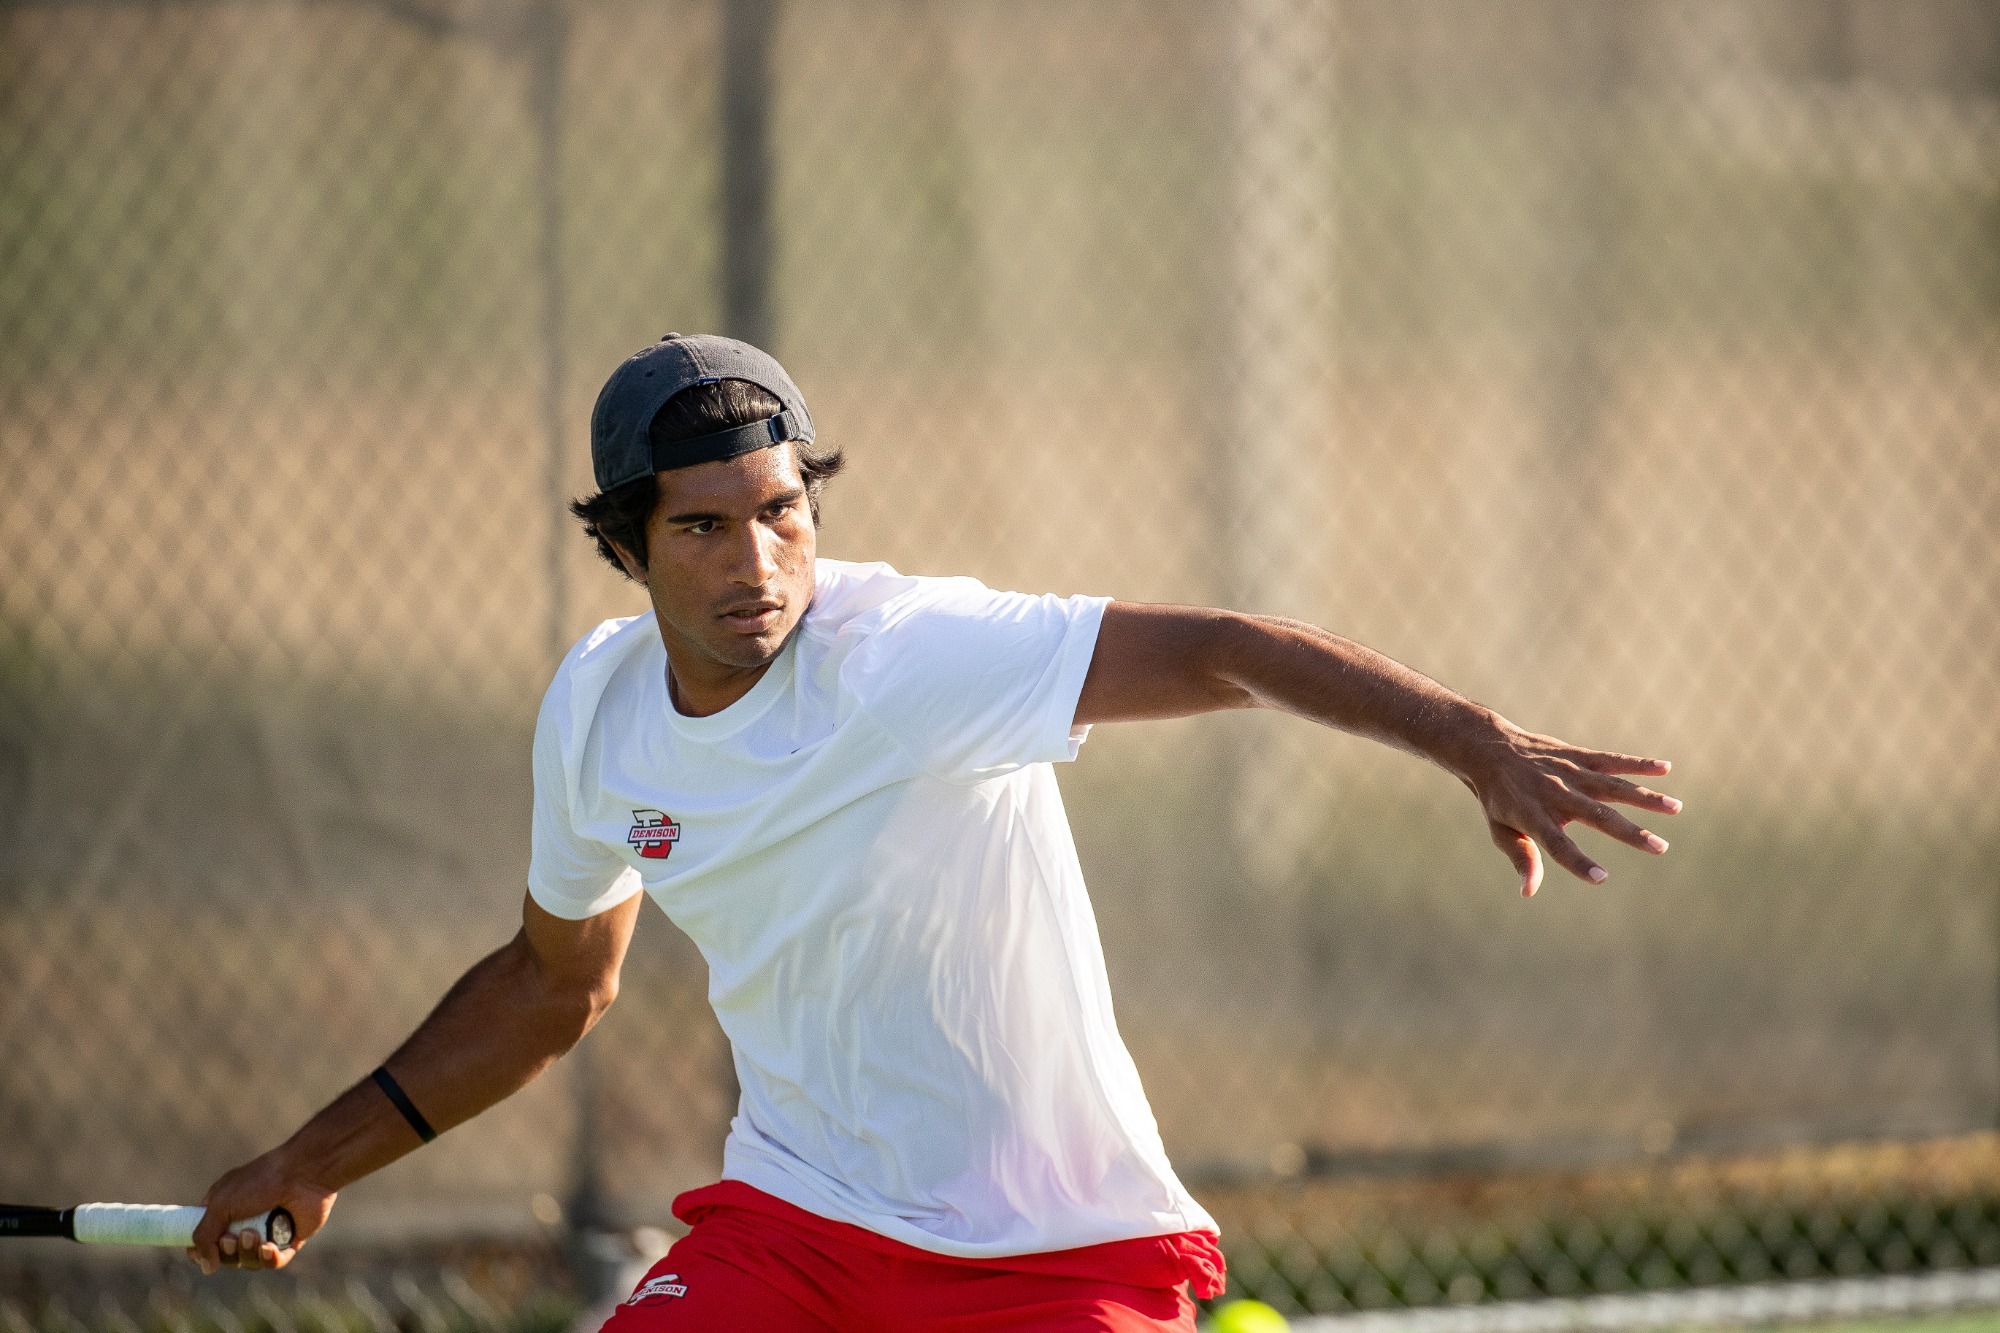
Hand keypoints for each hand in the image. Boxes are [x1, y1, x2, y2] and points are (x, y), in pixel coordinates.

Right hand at [186, 1146, 336, 1274]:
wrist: (304, 1174)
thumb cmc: (260, 1182)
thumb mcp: (221, 1204)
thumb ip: (204, 1235)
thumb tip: (206, 1267)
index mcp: (224, 1208)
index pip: (205, 1239)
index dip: (200, 1251)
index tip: (199, 1253)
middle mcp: (245, 1221)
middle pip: (226, 1255)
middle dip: (227, 1251)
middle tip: (233, 1237)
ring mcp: (268, 1231)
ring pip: (249, 1261)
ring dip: (248, 1253)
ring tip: (254, 1234)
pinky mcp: (289, 1239)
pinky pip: (273, 1262)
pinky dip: (269, 1258)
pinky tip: (269, 1247)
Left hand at [1457, 717, 1680, 896]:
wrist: (1490, 749)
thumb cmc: (1498, 799)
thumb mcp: (1500, 831)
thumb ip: (1521, 857)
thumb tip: (1528, 892)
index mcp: (1534, 816)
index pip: (1558, 845)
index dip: (1577, 862)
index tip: (1600, 877)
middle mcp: (1555, 793)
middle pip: (1597, 816)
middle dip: (1630, 833)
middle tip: (1661, 848)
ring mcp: (1568, 772)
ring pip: (1612, 786)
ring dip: (1645, 797)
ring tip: (1676, 808)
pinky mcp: (1578, 756)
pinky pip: (1611, 760)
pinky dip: (1637, 764)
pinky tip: (1665, 768)